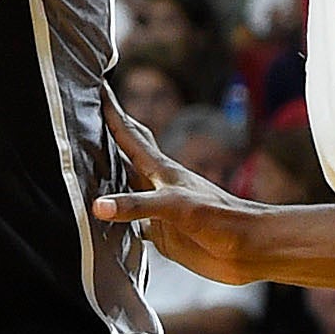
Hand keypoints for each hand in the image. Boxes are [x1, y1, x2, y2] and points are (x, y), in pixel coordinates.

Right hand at [90, 98, 265, 284]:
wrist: (249, 247)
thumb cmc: (221, 218)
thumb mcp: (175, 206)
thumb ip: (136, 205)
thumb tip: (98, 206)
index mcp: (161, 169)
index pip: (130, 134)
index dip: (113, 111)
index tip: (97, 86)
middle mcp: (157, 185)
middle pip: (126, 154)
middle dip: (107, 134)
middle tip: (86, 116)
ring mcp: (159, 208)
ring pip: (125, 187)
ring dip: (107, 176)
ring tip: (85, 165)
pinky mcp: (162, 233)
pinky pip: (132, 222)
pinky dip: (116, 218)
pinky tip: (105, 219)